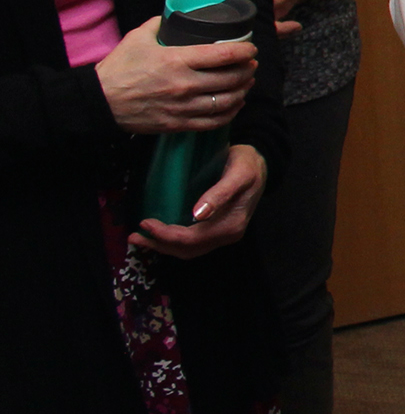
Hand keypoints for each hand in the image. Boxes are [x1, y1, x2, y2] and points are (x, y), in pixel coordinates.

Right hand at [95, 18, 256, 133]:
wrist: (98, 102)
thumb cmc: (118, 69)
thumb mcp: (138, 37)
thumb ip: (161, 23)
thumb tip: (178, 15)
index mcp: (177, 61)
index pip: (225, 55)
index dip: (245, 50)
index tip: (251, 48)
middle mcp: (184, 85)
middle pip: (232, 78)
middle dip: (247, 70)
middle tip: (250, 64)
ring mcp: (182, 107)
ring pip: (227, 101)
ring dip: (243, 90)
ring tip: (247, 82)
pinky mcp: (178, 124)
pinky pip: (214, 122)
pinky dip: (230, 113)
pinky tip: (234, 104)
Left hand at [134, 143, 266, 256]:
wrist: (261, 164)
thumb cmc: (248, 165)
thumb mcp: (237, 174)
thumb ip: (220, 193)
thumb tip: (198, 214)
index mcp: (231, 225)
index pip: (193, 238)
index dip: (166, 235)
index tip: (145, 222)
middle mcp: (228, 235)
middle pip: (188, 249)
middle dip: (159, 244)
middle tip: (134, 234)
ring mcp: (223, 235)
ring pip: (188, 250)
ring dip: (163, 247)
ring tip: (140, 239)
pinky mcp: (217, 230)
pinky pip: (192, 244)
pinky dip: (172, 243)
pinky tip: (158, 236)